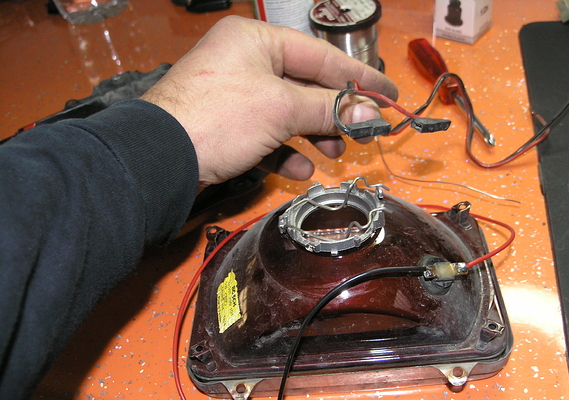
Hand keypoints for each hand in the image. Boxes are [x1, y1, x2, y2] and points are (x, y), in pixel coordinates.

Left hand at [142, 15, 398, 191]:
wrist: (159, 160)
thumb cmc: (219, 118)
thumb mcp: (282, 109)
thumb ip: (330, 109)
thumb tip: (372, 114)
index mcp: (257, 39)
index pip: (320, 56)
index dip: (358, 77)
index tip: (389, 94)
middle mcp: (245, 61)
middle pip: (305, 85)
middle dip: (334, 113)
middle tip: (362, 133)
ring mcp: (233, 95)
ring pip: (287, 113)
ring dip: (314, 135)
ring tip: (334, 155)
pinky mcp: (225, 126)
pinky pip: (266, 135)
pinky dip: (285, 152)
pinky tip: (300, 170)